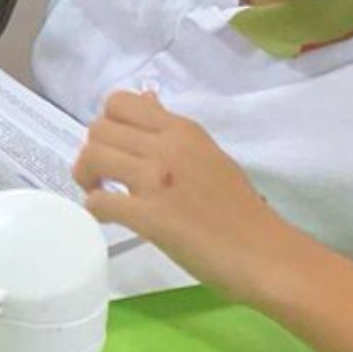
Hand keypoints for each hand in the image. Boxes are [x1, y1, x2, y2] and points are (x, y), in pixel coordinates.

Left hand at [73, 90, 303, 302]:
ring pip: (92, 157)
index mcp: (183, 130)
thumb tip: (146, 98)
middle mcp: (167, 147)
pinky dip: (96, 208)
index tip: (116, 147)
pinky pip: (100, 200)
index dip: (107, 123)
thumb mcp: (207, 155)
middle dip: (92, 152)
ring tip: (101, 193)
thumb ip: (172, 132)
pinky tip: (109, 217)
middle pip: (99, 129)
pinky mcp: (150, 215)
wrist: (265, 253)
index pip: (120, 102)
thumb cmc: (240, 210)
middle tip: (102, 175)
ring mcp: (157, 179)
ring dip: (87, 177)